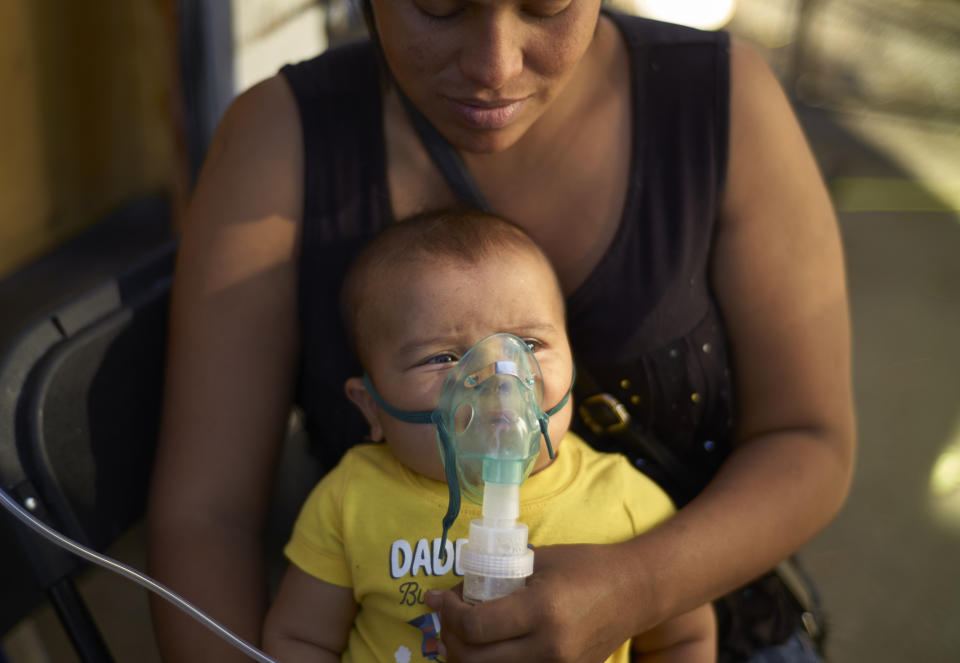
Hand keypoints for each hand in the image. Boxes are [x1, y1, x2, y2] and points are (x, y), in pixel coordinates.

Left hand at [425, 543, 646, 662]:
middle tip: (444, 616)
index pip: (475, 627)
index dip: (446, 613)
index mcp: (543, 610)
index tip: (438, 598)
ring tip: (459, 635)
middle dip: (449, 638)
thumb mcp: (540, 560)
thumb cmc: (588, 566)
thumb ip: (498, 575)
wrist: (636, 591)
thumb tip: (457, 589)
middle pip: (475, 660)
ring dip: (466, 657)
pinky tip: (486, 647)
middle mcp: (549, 647)